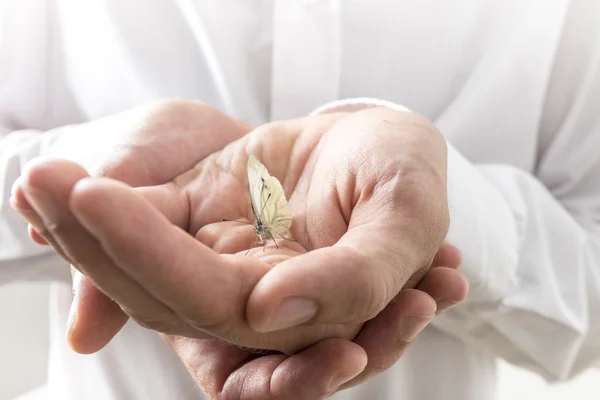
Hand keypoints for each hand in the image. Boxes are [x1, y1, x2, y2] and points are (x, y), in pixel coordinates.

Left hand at [12, 106, 467, 396]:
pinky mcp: (208, 219)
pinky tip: (60, 179)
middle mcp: (258, 297)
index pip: (220, 307)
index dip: (153, 259)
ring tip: (38, 178)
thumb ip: (357, 274)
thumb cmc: (406, 175)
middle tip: (41, 179)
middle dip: (95, 240)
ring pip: (144, 263)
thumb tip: (268, 310)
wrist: (388, 140)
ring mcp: (226, 257)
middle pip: (161, 290)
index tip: (97, 194)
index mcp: (305, 310)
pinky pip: (150, 219)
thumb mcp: (407, 216)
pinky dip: (105, 203)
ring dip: (86, 225)